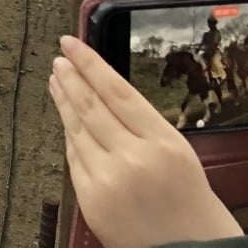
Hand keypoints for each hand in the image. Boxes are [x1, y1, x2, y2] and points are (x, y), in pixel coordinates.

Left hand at [50, 35, 241, 247]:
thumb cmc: (191, 204)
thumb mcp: (179, 153)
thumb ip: (142, 125)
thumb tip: (102, 93)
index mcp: (164, 143)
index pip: (116, 92)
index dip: (90, 63)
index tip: (72, 43)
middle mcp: (134, 159)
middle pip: (91, 106)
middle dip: (71, 78)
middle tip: (59, 59)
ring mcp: (109, 181)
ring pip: (77, 130)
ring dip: (64, 102)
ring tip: (56, 81)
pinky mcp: (91, 200)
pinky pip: (74, 159)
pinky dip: (70, 137)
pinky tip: (66, 121)